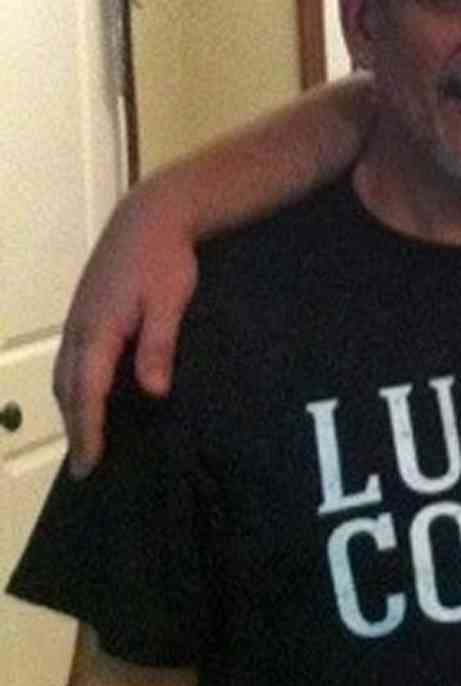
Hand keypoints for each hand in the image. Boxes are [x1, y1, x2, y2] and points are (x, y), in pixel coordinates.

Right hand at [54, 189, 199, 475]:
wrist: (150, 217)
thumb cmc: (166, 260)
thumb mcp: (169, 303)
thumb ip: (158, 346)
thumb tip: (152, 391)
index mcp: (98, 330)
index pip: (88, 392)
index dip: (89, 429)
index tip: (91, 462)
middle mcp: (79, 328)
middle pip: (68, 389)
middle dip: (76, 428)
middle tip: (86, 468)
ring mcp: (77, 320)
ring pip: (65, 375)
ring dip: (71, 409)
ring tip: (84, 441)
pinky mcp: (84, 313)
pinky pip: (71, 360)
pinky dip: (73, 387)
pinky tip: (87, 399)